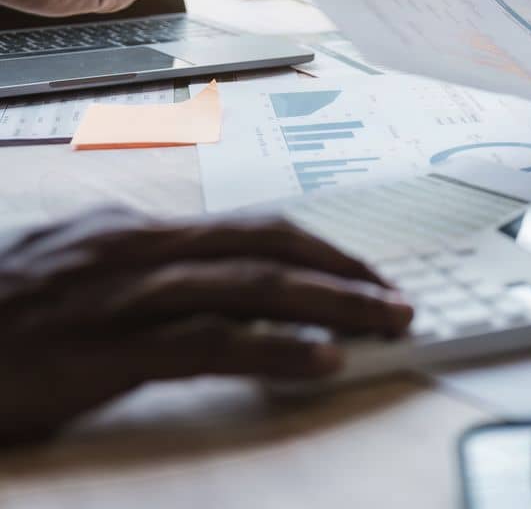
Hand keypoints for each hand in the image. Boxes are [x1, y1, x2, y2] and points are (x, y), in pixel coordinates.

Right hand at [0, 207, 411, 444]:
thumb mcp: (71, 272)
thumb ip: (139, 270)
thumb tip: (208, 279)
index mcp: (134, 230)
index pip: (252, 228)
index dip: (320, 248)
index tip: (366, 273)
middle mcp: (137, 249)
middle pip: (269, 245)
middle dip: (346, 269)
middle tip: (399, 298)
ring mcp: (122, 297)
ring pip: (254, 286)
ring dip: (334, 304)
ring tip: (388, 322)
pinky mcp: (105, 352)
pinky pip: (210, 345)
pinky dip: (276, 350)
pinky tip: (322, 361)